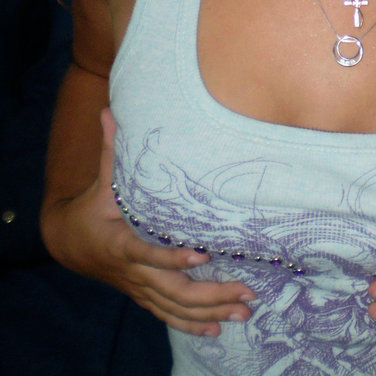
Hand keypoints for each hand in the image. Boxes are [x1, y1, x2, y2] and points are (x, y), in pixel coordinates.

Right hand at [43, 109, 255, 335]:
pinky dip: (193, 325)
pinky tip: (218, 329)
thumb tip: (110, 110)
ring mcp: (140, 288)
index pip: (148, 253)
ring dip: (211, 311)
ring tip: (244, 311)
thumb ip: (112, 149)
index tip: (201, 254)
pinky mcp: (144, 295)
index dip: (173, 256)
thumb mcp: (101, 179)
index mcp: (121, 243)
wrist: (69, 242)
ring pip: (176, 308)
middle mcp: (133, 271)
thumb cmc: (92, 207)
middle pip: (172, 290)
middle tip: (245, 289)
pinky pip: (169, 316)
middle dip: (210, 292)